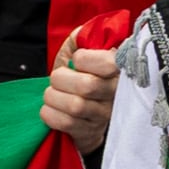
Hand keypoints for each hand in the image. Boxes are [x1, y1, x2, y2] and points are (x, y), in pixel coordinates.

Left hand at [40, 22, 126, 152]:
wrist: (80, 109)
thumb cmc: (81, 74)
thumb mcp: (82, 49)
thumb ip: (82, 37)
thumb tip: (81, 35)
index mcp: (119, 68)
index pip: (108, 63)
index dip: (83, 59)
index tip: (76, 61)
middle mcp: (117, 93)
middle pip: (87, 86)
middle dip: (61, 79)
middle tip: (56, 79)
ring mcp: (106, 116)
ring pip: (76, 106)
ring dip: (53, 97)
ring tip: (51, 94)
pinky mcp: (92, 133)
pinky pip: (66, 123)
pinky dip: (50, 114)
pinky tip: (50, 109)